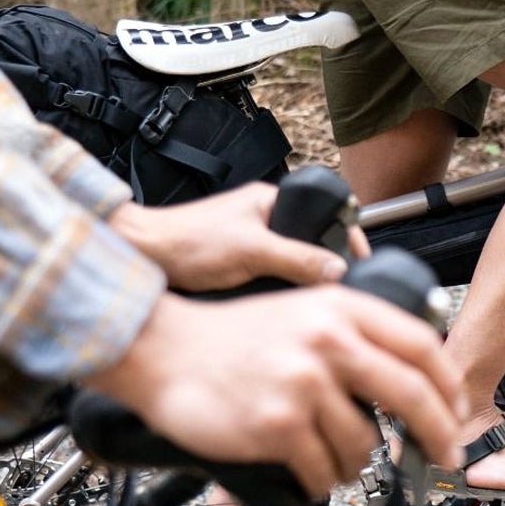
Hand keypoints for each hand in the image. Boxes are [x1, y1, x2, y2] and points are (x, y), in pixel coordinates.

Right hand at [86, 287, 463, 495]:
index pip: (422, 346)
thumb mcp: (305, 311)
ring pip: (366, 445)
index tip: (457, 410)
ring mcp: (303, 384)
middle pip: (413, 396)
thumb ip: (358, 332)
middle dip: (438, 435)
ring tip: (330, 453)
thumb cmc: (233, 337)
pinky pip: (325, 471)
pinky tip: (305, 466)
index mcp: (342, 308)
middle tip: (443, 456)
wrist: (162, 350)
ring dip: (356, 463)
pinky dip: (321, 478)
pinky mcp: (278, 425)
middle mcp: (328, 341)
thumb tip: (417, 376)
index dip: (450, 386)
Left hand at [109, 183, 370, 291]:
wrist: (141, 257)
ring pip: (296, 263)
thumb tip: (340, 269)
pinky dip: (282, 291)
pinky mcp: (242, 265)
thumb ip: (298, 259)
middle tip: (335, 287)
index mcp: (271, 200)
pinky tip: (281, 305)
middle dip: (326, 265)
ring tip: (308, 298)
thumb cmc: (184, 242)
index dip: (350, 238)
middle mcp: (265, 218)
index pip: (327, 213)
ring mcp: (254, 242)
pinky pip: (276, 277)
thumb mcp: (251, 251)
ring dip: (302, 281)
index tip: (363, 263)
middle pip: (314, 242)